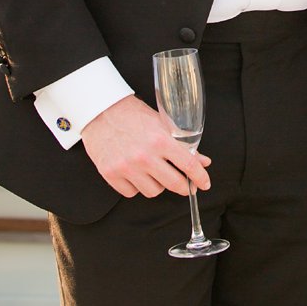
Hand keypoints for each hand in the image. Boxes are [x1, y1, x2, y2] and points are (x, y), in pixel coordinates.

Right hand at [81, 95, 211, 198]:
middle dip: (183, 187)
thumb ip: (184, 144)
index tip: (204, 184)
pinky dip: (136, 186)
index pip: (188, 165)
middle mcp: (144, 156)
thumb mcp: (164, 124)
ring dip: (157, 185)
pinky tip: (137, 174)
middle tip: (185, 186)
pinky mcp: (110, 174)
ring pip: (152, 191)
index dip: (200, 177)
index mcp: (161, 140)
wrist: (102, 112)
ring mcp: (126, 167)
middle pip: (173, 183)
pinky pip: (131, 193)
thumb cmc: (134, 116)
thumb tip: (203, 161)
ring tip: (154, 172)